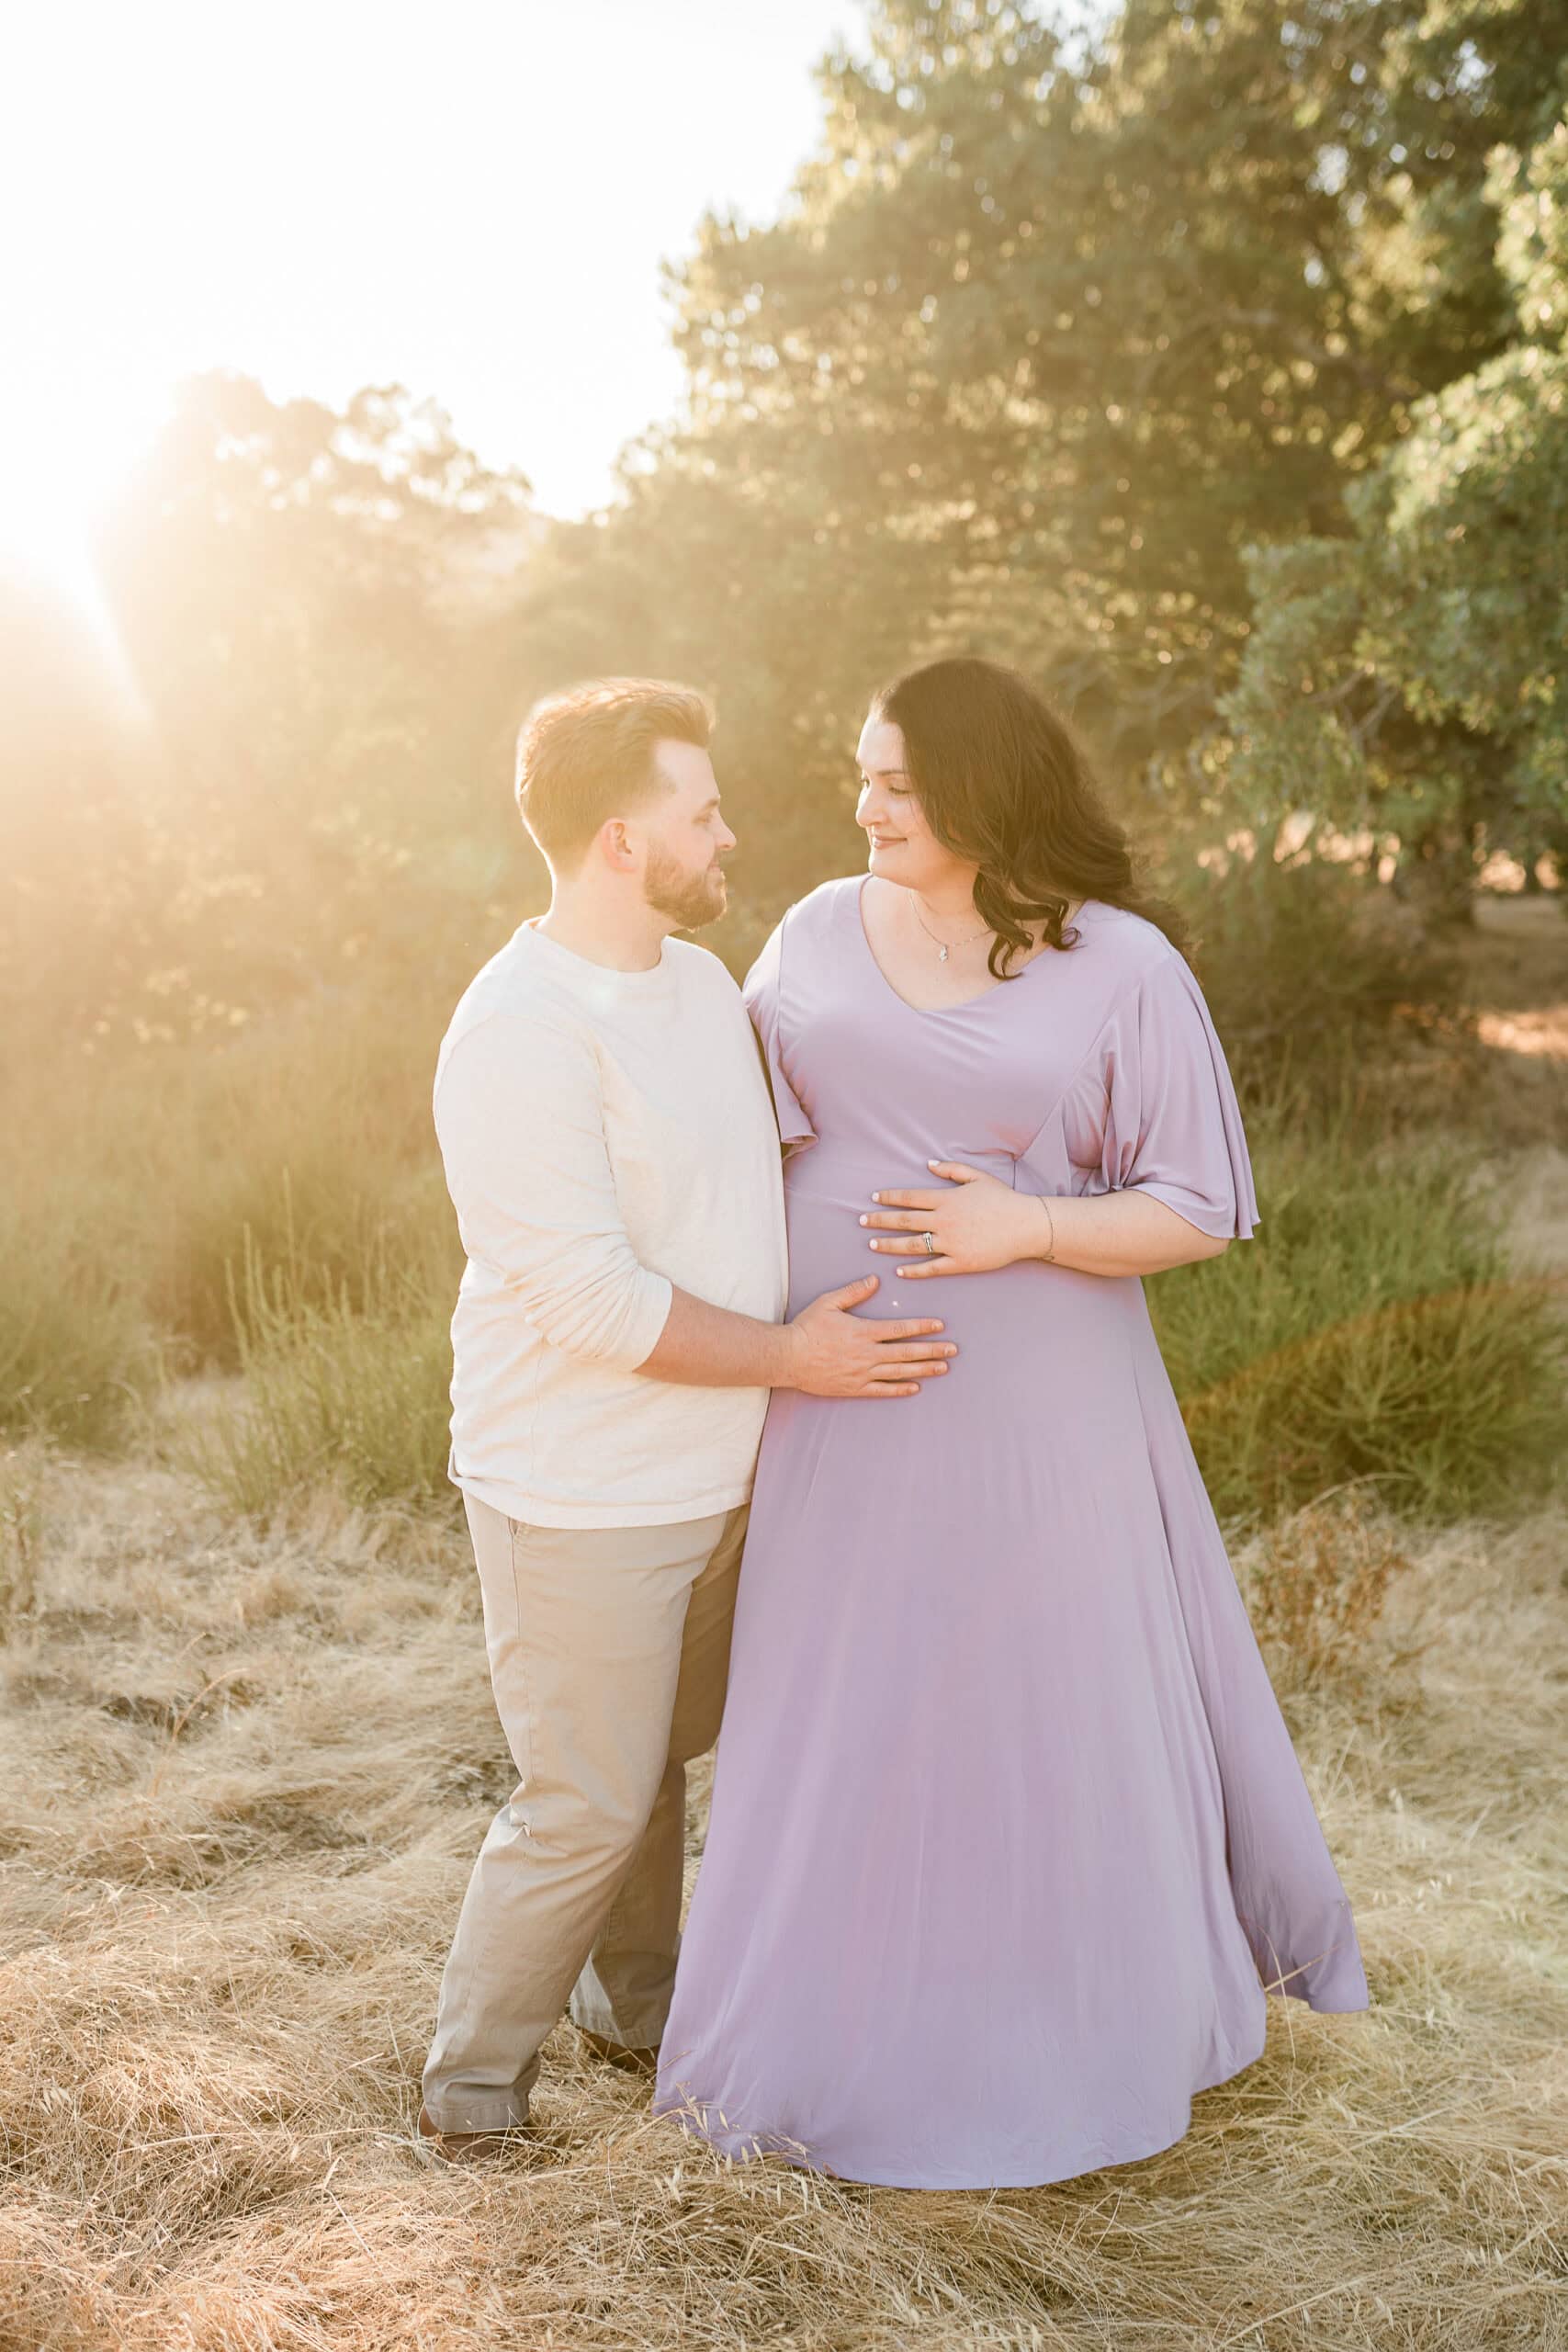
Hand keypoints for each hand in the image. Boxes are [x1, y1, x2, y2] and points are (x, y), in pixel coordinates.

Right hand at [785, 1273, 957, 1397]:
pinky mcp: (854, 1388)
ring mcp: (862, 1373)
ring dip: (923, 1369)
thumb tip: (875, 1280)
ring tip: (943, 1368)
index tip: (940, 1326)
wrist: (788, 1357)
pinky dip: (900, 1389)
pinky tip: (916, 1387)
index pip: (900, 1329)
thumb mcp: (829, 1303)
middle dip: (932, 1350)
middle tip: (953, 1350)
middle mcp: (867, 1354)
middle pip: (907, 1352)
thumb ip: (854, 1292)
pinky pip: (882, 1390)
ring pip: (899, 1372)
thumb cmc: (807, 1328)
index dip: (922, 1327)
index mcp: (863, 1331)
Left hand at [860, 1161, 1049, 1277]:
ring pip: (912, 1245)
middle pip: (904, 1220)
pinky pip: (931, 1268)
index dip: (889, 1197)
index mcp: (947, 1199)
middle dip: (879, 1220)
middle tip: (861, 1221)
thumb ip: (951, 1170)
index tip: (873, 1198)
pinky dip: (913, 1270)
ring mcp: (951, 1243)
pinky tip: (899, 1269)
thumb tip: (928, 1164)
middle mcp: (944, 1221)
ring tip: (872, 1244)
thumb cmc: (1003, 1199)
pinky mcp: (960, 1262)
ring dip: (889, 1244)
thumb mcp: (978, 1177)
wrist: (1026, 1225)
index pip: (910, 1198)